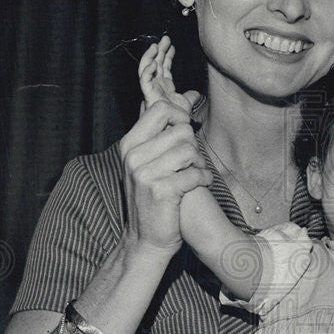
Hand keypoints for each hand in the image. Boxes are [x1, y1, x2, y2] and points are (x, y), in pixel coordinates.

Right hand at [118, 96, 212, 256]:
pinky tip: (200, 184)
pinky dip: (204, 179)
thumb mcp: (150, 161)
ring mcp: (145, 174)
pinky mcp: (162, 191)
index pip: (161, 109)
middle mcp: (134, 156)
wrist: (146, 239)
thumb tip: (189, 94)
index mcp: (130, 144)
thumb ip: (164, 131)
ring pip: (190, 150)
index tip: (185, 137)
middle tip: (191, 162)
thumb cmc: (155, 196)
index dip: (181, 118)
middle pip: (181, 130)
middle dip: (193, 146)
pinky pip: (195, 173)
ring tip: (194, 174)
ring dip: (199, 163)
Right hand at [138, 35, 200, 115]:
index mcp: (164, 86)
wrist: (175, 126)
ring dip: (150, 56)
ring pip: (147, 68)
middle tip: (165, 39)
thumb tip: (197, 93)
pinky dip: (147, 70)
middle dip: (160, 50)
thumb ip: (191, 97)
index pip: (164, 67)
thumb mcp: (187, 103)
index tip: (172, 46)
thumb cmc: (177, 117)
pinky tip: (153, 62)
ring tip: (155, 45)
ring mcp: (151, 88)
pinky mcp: (147, 94)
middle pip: (156, 63)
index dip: (167, 55)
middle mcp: (156, 85)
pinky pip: (144, 80)